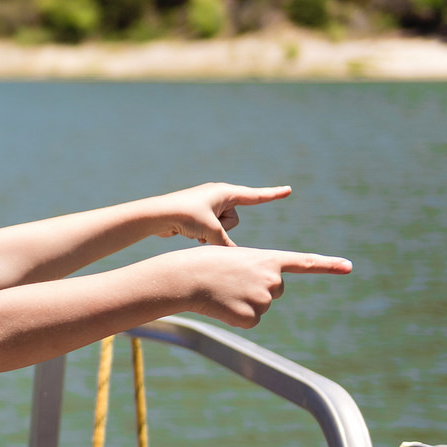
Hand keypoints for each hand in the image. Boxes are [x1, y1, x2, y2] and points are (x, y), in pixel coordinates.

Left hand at [152, 183, 291, 245]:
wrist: (157, 215)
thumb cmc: (185, 216)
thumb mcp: (211, 231)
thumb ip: (226, 244)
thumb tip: (234, 255)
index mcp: (225, 193)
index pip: (255, 196)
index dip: (273, 195)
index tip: (289, 191)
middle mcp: (218, 197)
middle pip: (234, 220)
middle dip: (222, 229)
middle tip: (204, 227)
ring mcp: (208, 206)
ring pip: (223, 228)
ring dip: (211, 234)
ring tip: (195, 230)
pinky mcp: (199, 216)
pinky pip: (211, 231)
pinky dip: (203, 235)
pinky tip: (190, 234)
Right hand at [174, 246, 350, 327]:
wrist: (186, 277)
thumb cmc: (204, 263)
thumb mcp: (235, 258)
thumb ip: (256, 272)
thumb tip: (259, 297)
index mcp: (269, 259)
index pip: (305, 262)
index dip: (329, 264)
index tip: (349, 266)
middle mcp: (273, 279)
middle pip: (276, 290)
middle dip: (258, 288)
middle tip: (232, 281)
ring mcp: (264, 299)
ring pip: (261, 307)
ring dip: (243, 302)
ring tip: (223, 291)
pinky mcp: (252, 317)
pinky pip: (250, 321)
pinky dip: (236, 316)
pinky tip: (222, 305)